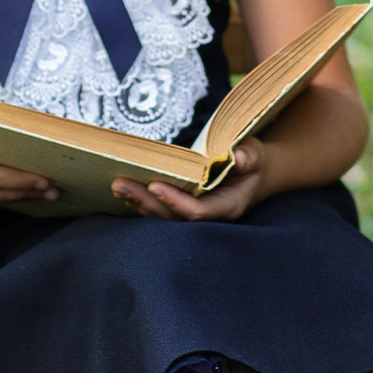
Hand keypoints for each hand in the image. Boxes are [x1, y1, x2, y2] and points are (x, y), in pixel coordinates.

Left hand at [114, 141, 269, 221]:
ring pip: (163, 217)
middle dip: (146, 201)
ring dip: (138, 202)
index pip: (198, 211)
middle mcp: (209, 217)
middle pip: (173, 217)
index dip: (175, 201)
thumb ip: (250, 157)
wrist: (252, 174)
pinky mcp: (183, 210)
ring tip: (117, 186)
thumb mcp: (256, 155)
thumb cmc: (252, 162)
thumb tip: (239, 157)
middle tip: (120, 184)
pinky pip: (160, 211)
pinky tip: (124, 192)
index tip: (155, 185)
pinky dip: (141, 202)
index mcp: (228, 206)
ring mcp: (195, 215)